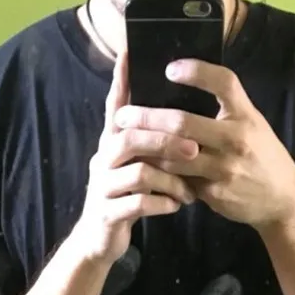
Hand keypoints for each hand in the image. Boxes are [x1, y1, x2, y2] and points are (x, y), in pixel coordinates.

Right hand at [72, 53, 199, 263]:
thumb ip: (150, 147)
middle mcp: (102, 160)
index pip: (115, 107)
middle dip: (166, 140)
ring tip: (190, 191)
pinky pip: (138, 204)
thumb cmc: (126, 200)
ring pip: (138, 172)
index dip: (120, 81)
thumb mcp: (135, 168)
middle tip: (194, 149)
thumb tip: (182, 122)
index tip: (128, 53)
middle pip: (132, 137)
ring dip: (170, 180)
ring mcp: (102, 186)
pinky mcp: (107, 213)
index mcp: (111, 145)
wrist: (99, 242)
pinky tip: (176, 207)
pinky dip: (162, 204)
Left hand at [114, 60, 294, 230]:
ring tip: (125, 140)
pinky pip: (180, 180)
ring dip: (147, 147)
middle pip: (184, 122)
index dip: (197, 71)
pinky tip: (143, 165)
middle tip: (123, 114)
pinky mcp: (215, 193)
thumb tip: (185, 82)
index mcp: (246, 115)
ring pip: (174, 156)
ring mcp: (225, 169)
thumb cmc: (261, 155)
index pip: (223, 82)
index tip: (170, 68)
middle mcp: (236, 139)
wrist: (282, 199)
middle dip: (147, 117)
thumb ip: (226, 105)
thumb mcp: (252, 123)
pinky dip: (160, 172)